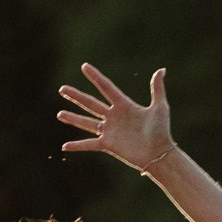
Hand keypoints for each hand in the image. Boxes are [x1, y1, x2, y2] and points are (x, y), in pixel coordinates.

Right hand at [57, 60, 172, 170]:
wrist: (159, 154)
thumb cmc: (162, 131)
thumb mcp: (160, 107)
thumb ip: (157, 88)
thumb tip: (161, 70)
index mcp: (124, 105)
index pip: (106, 87)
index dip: (95, 77)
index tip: (84, 66)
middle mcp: (114, 116)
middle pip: (90, 103)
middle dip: (76, 96)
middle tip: (62, 89)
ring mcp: (110, 131)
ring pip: (87, 122)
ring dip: (73, 118)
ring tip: (59, 114)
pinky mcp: (109, 145)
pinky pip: (89, 144)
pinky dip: (77, 146)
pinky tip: (64, 147)